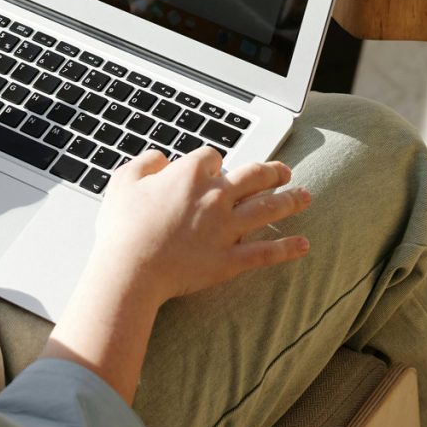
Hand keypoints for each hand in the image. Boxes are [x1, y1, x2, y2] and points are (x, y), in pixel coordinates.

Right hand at [91, 147, 310, 306]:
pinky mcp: (231, 260)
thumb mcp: (123, 181)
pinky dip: (287, 248)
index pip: (213, 158)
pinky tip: (303, 244)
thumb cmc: (122, 227)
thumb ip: (145, 162)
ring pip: (268, 208)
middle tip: (282, 171)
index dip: (214, 162)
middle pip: (254, 176)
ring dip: (290, 200)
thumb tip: (161, 158)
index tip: (213, 168)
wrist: (130, 269)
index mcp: (190, 175)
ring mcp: (227, 229)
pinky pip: (266, 251)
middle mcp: (215, 197)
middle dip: (271, 171)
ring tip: (304, 196)